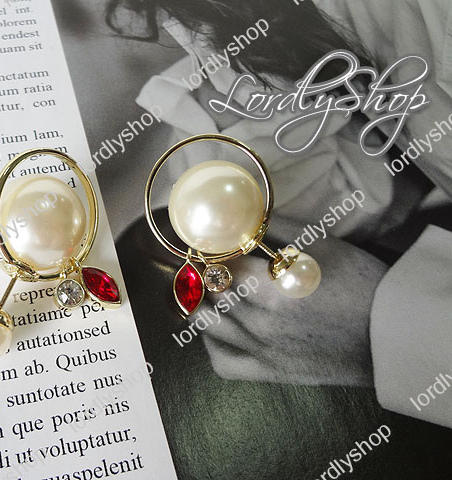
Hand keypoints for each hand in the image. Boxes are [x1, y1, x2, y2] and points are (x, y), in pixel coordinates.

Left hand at [197, 215, 388, 386]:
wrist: (390, 335)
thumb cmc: (361, 285)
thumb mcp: (323, 244)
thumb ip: (278, 227)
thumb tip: (243, 213)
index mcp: (273, 289)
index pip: (220, 263)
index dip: (213, 248)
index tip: (212, 241)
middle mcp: (261, 323)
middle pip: (210, 290)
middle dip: (205, 270)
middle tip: (208, 258)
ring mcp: (262, 351)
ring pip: (206, 324)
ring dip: (201, 302)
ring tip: (208, 287)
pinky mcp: (269, 372)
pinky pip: (221, 362)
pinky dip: (211, 343)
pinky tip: (219, 327)